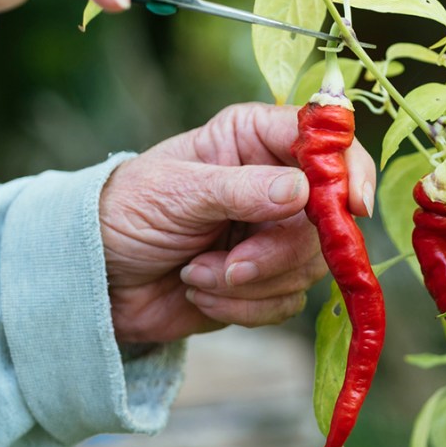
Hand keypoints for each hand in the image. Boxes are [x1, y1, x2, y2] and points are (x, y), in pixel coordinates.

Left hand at [99, 103, 376, 344]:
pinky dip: (243, 308)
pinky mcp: (267, 281)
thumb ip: (240, 189)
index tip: (351, 206)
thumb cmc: (125, 212)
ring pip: (309, 267)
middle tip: (230, 266)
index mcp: (254, 138)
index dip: (347, 169)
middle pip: (326, 218)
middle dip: (276, 253)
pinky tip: (200, 293)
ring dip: (250, 283)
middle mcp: (274, 181)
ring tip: (197, 275)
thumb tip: (303, 189)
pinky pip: (287, 302)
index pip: (324, 139)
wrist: (94, 278)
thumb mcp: (176, 192)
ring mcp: (273, 234)